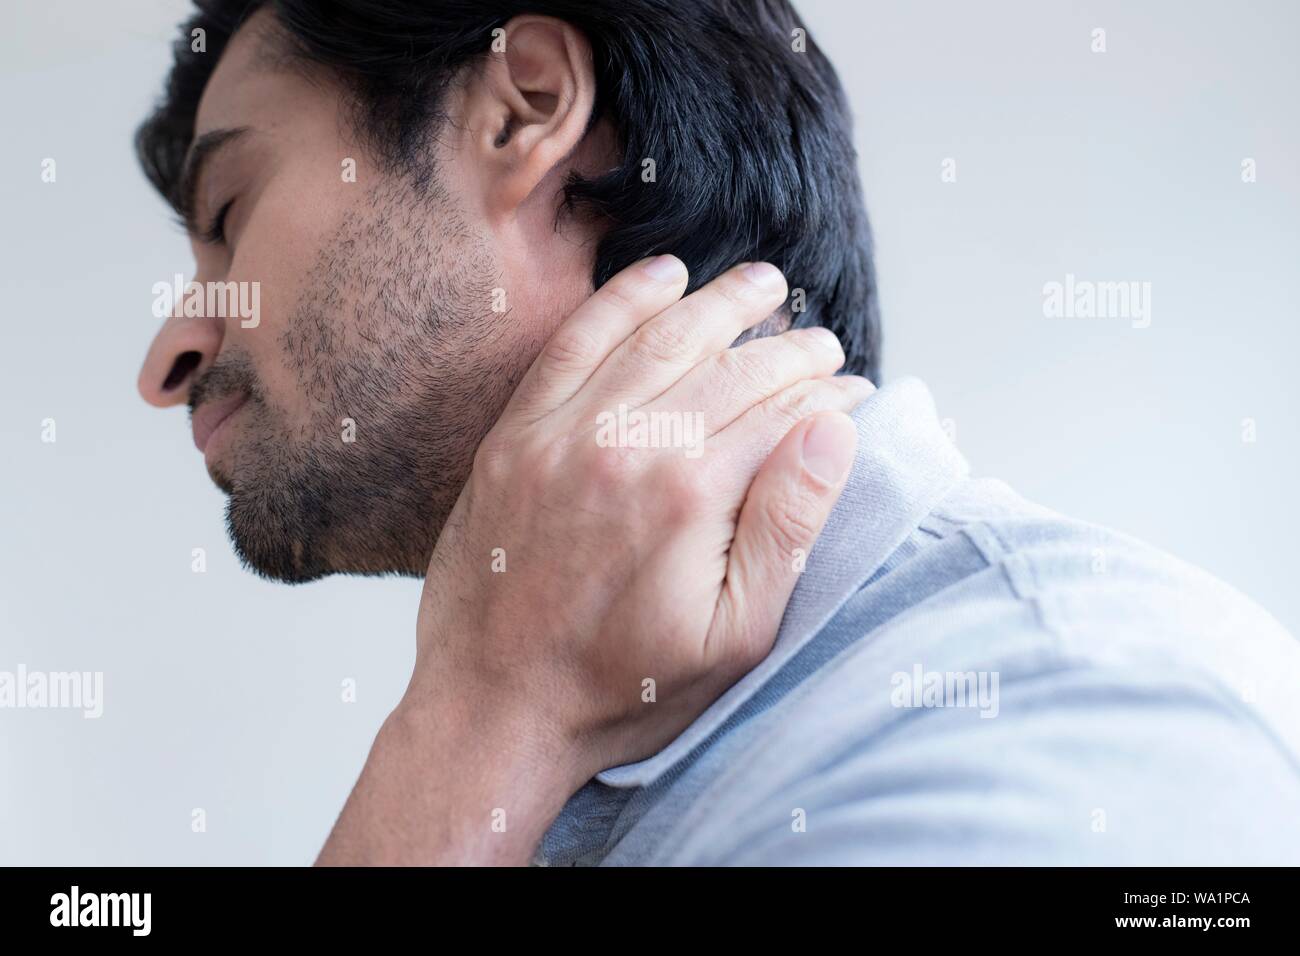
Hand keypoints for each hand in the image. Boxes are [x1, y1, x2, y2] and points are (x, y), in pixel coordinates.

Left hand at [317, 256, 872, 864]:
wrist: (494, 706)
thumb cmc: (622, 686)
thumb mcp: (733, 637)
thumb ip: (787, 527)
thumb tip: (832, 429)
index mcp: (690, 494)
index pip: (783, 411)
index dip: (829, 396)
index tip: (853, 391)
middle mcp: (627, 444)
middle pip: (731, 365)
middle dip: (789, 347)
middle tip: (824, 341)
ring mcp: (564, 431)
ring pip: (660, 337)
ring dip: (719, 303)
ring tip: (762, 284)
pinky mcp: (517, 433)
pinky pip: (574, 341)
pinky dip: (621, 301)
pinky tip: (661, 276)